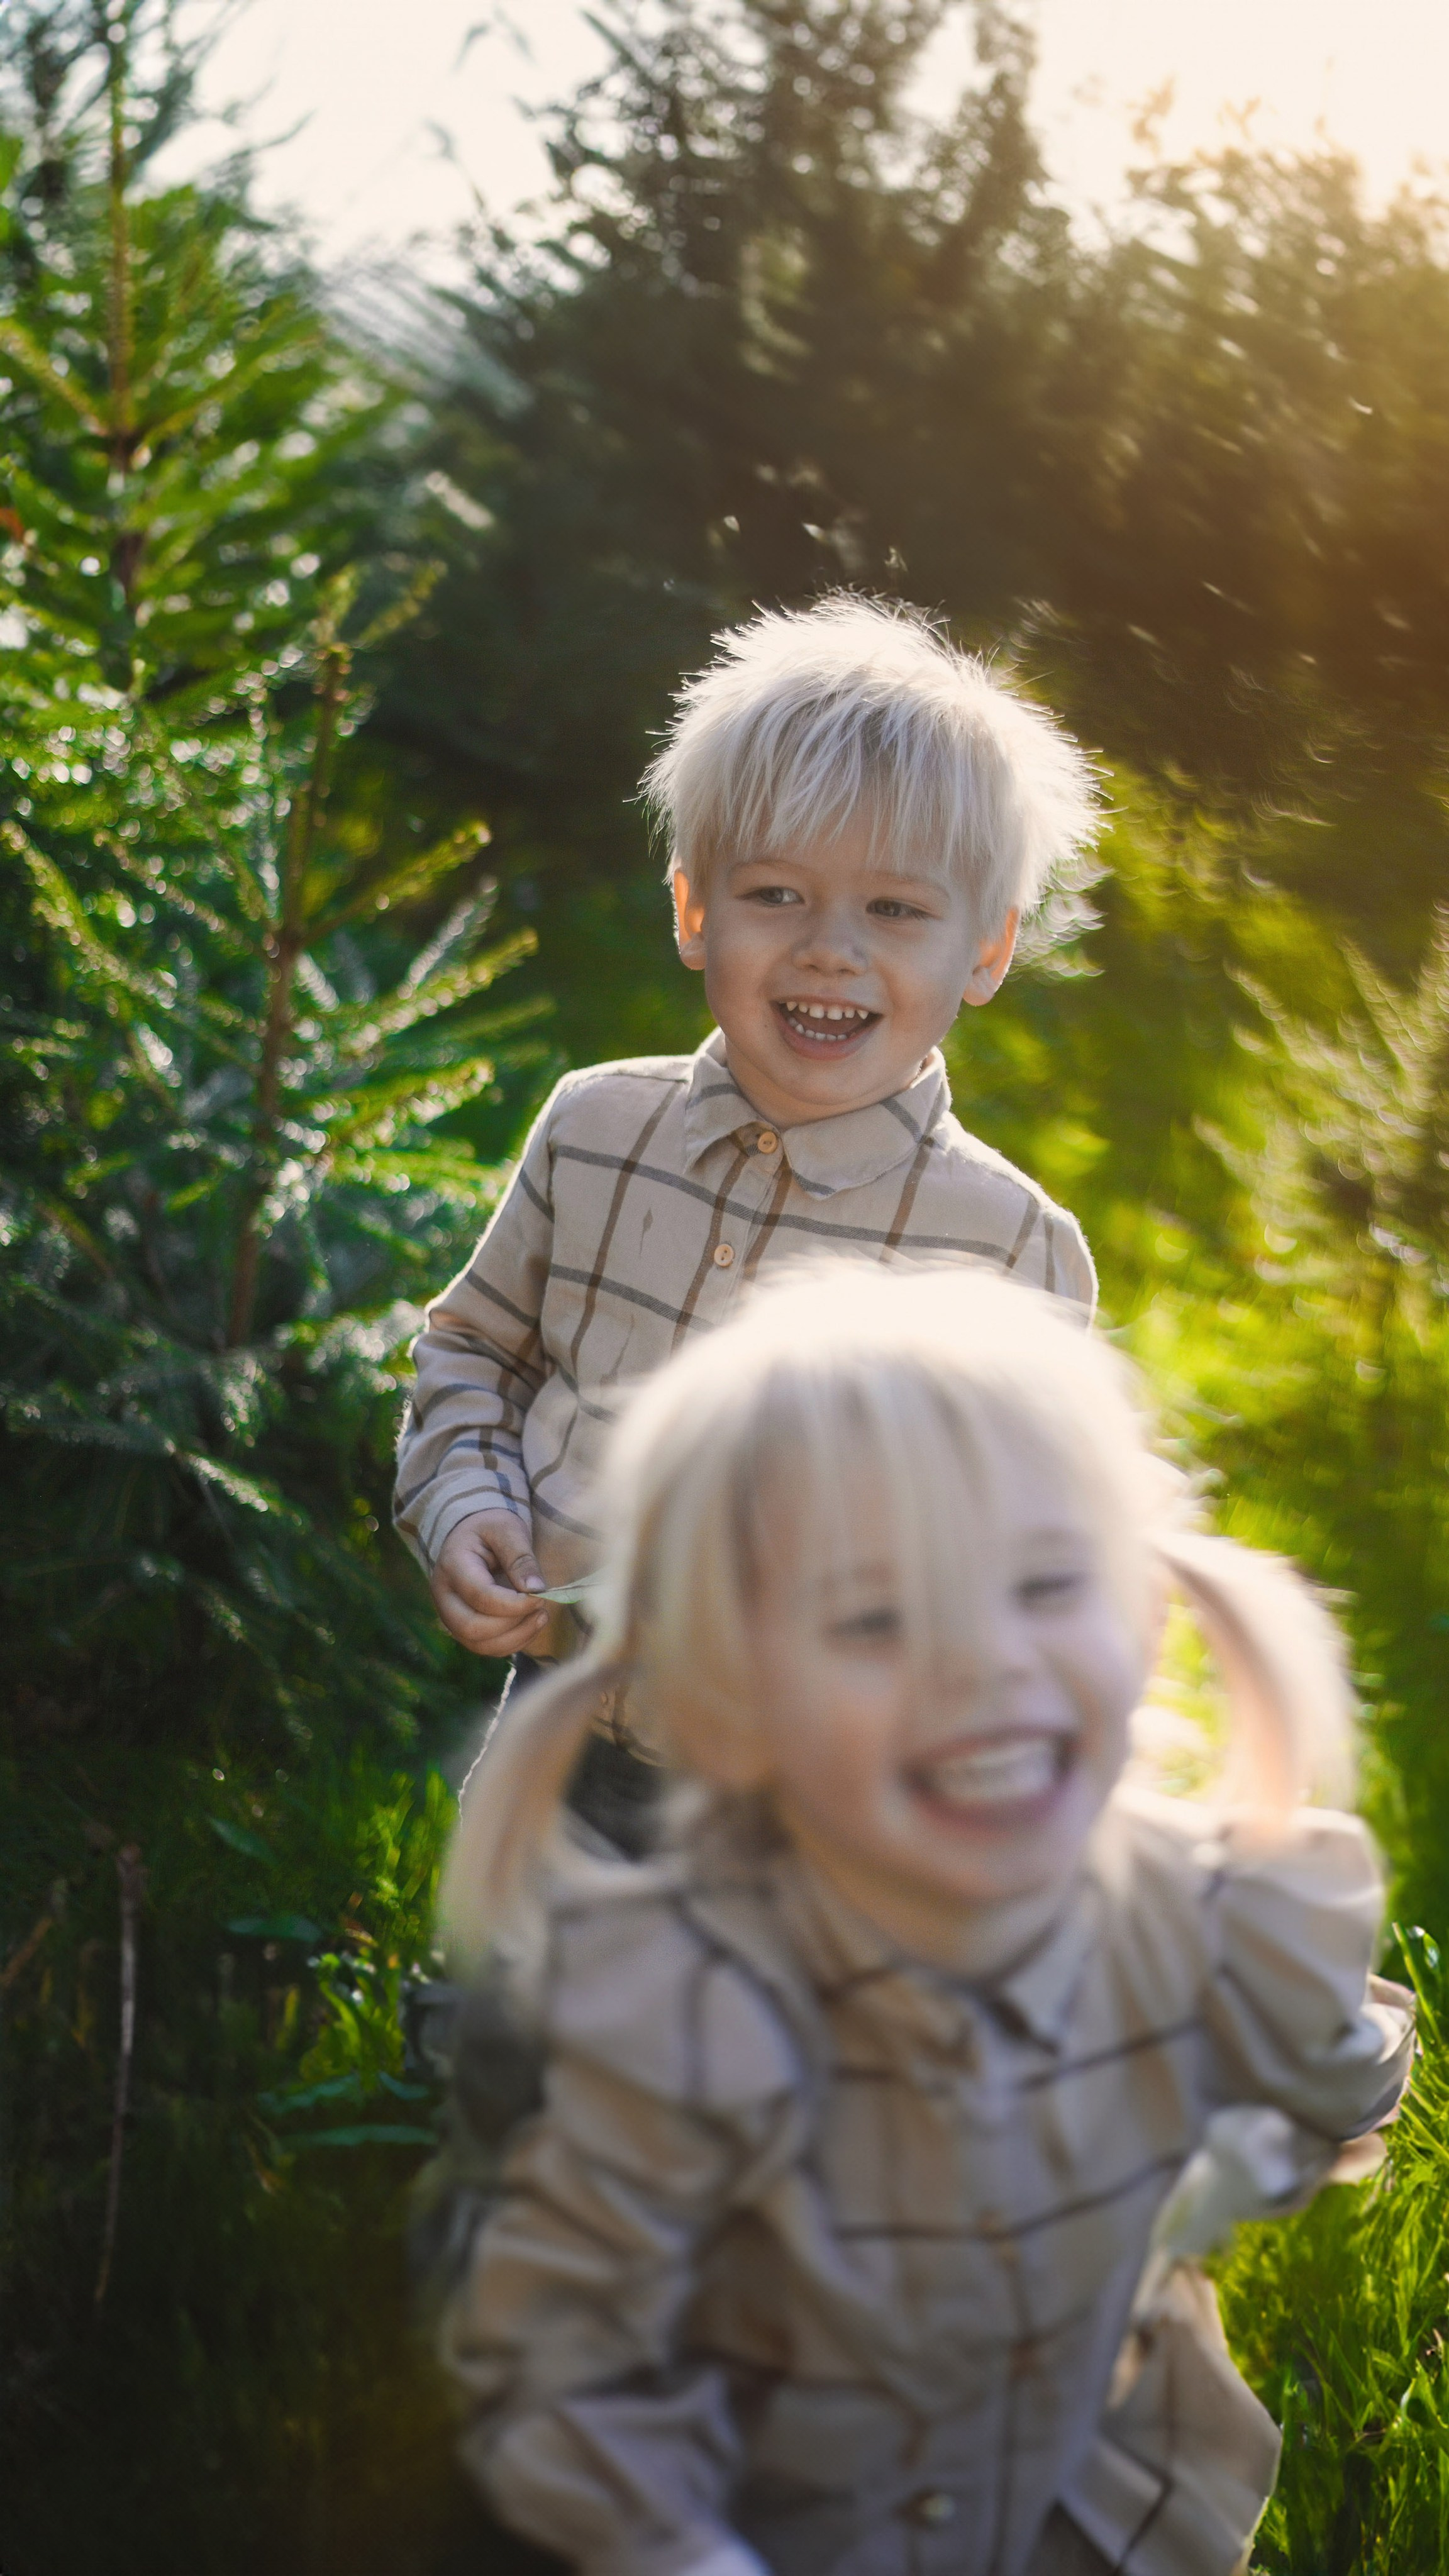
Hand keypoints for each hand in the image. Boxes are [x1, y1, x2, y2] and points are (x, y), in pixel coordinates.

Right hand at [431, 1510, 549, 1657]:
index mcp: (452, 1565)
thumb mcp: (507, 1529)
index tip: (542, 1595)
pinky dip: (511, 1643)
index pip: (480, 1596)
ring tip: (541, 1617)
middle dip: (513, 1625)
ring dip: (515, 1638)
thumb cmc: (490, 1529)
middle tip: (540, 1608)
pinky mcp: (462, 1627)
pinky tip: (530, 1625)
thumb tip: (536, 1590)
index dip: (514, 1603)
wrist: (472, 1535)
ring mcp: (449, 1615)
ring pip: (478, 1644)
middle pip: (472, 1628)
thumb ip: (521, 1557)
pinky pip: (485, 1647)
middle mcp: (444, 1595)